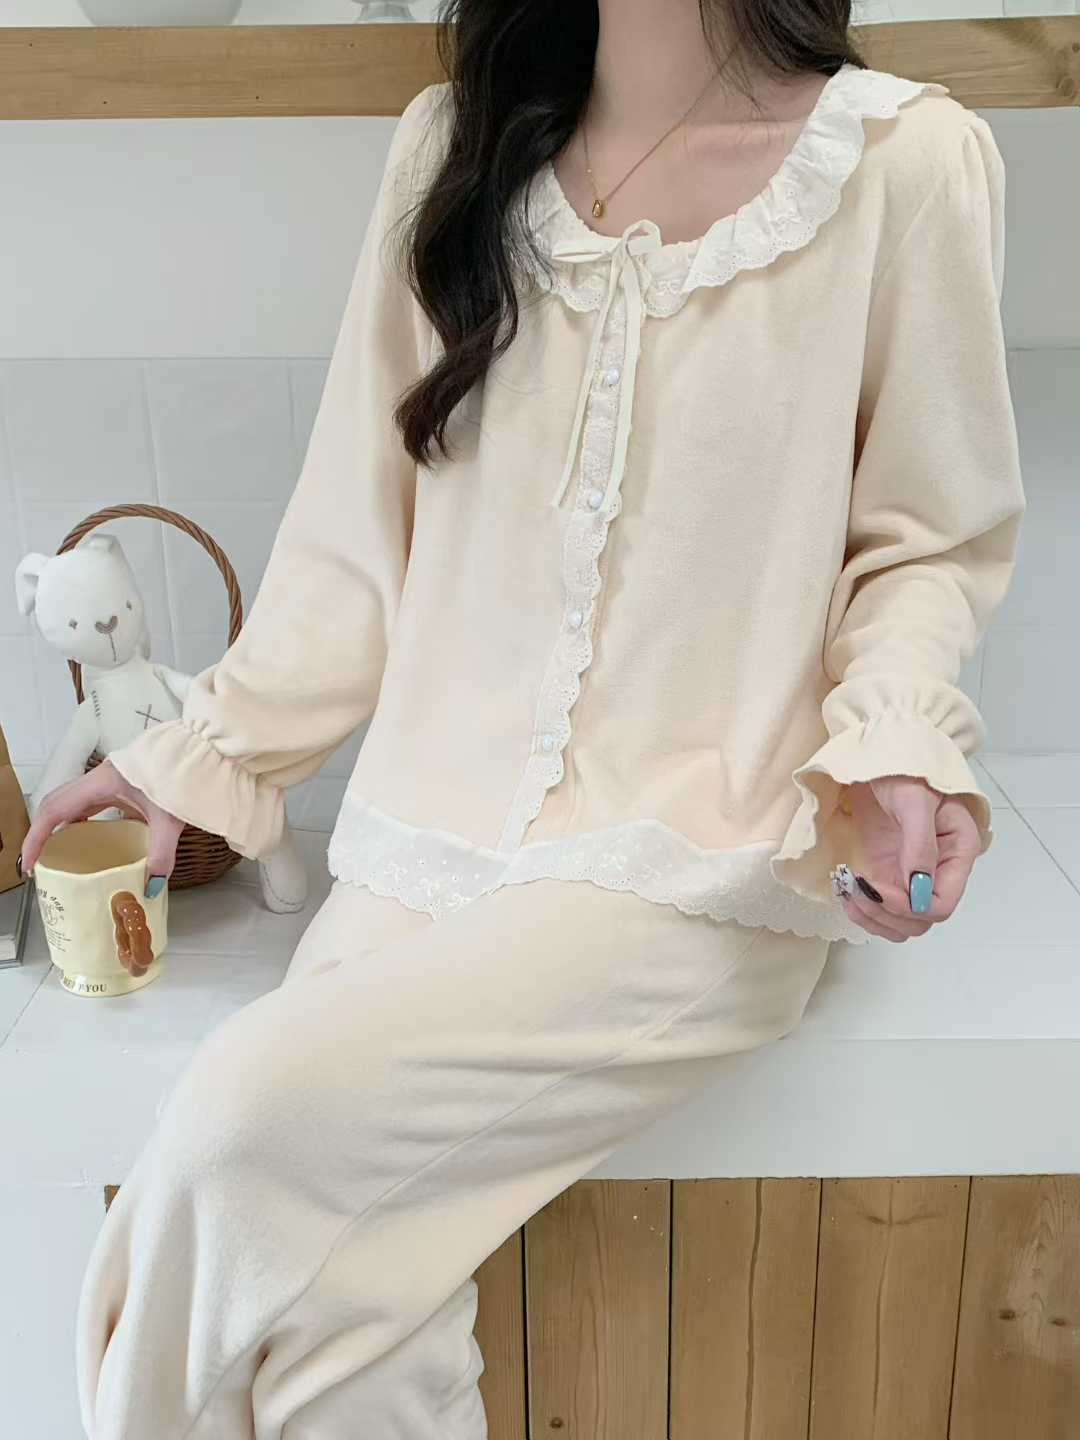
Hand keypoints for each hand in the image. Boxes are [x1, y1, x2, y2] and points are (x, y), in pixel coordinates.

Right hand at [19, 759, 182, 898]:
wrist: (198, 754)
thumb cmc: (184, 777)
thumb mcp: (171, 820)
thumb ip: (162, 854)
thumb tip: (150, 885)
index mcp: (103, 782)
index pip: (55, 810)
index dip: (37, 837)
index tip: (29, 863)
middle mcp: (98, 778)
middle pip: (54, 804)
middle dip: (41, 833)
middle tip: (37, 862)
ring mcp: (106, 778)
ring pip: (68, 801)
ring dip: (57, 826)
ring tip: (56, 854)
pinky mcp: (116, 782)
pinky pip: (86, 801)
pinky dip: (77, 820)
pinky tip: (84, 838)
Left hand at [836, 775, 979, 941]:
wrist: (879, 757)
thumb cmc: (904, 771)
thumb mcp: (915, 801)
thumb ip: (920, 844)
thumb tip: (919, 888)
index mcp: (957, 853)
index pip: (943, 904)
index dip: (911, 907)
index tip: (881, 889)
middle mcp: (937, 871)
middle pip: (920, 920)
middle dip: (887, 914)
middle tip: (858, 889)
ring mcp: (910, 875)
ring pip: (899, 923)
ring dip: (872, 917)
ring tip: (848, 892)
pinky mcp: (887, 874)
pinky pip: (879, 909)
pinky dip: (861, 910)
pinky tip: (845, 891)